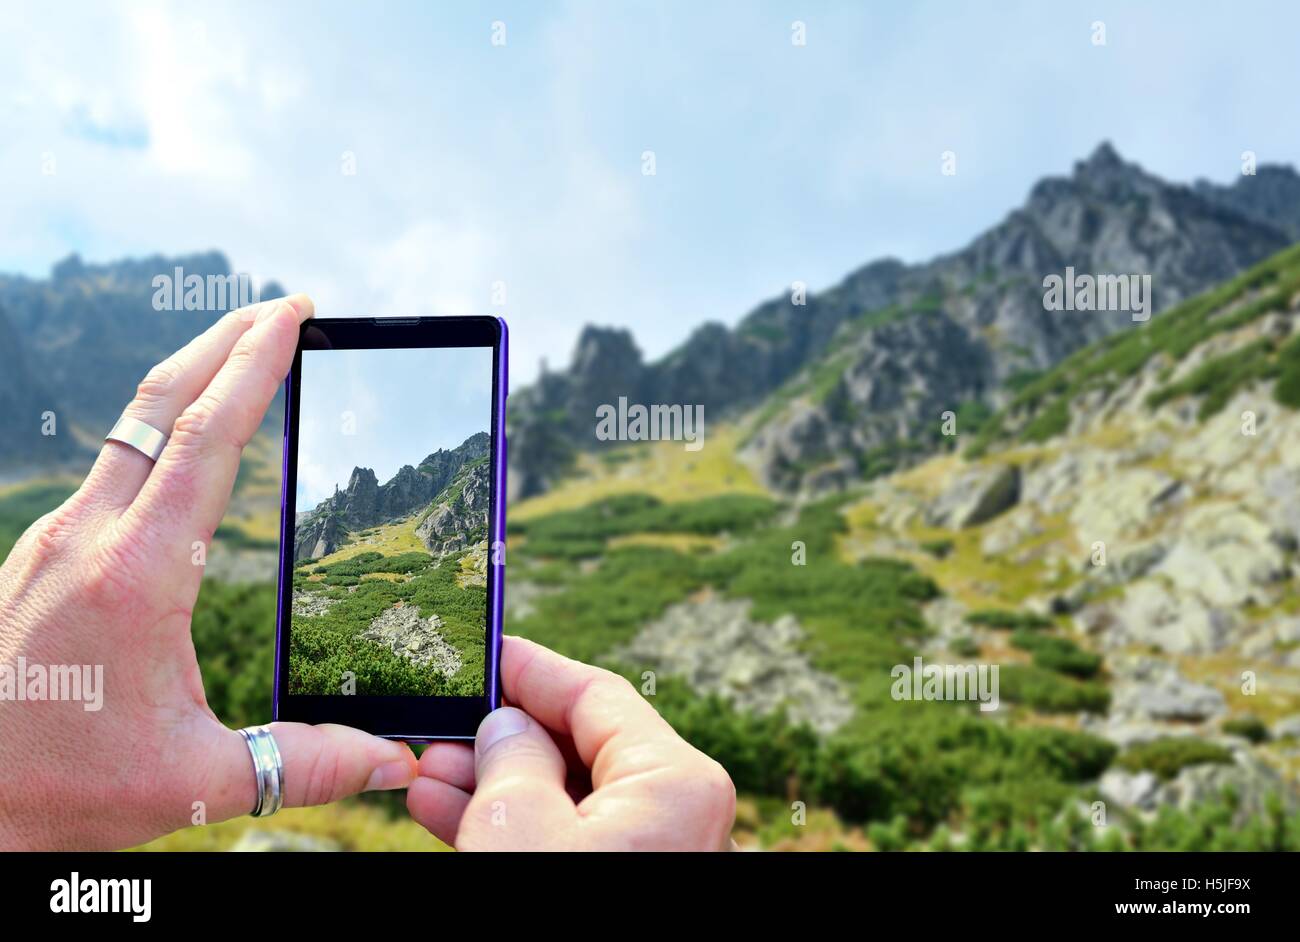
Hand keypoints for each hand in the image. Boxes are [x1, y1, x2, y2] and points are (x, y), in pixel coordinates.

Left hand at [0, 295, 416, 849]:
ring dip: (191, 380)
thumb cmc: (58, 791)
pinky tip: (185, 447)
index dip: (256, 366)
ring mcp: (54, 540)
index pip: (208, 438)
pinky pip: (110, 466)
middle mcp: (89, 537)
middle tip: (283, 308)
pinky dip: (161, 430)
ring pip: (130, 427)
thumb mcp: (193, 782)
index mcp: (138, 573)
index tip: (294, 315)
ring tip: (243, 358)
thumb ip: (303, 763)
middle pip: (161, 402)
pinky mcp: (40, 556)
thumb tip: (394, 757)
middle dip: (226, 340)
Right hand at [407, 635, 736, 849]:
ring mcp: (653, 851)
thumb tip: (507, 726)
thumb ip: (511, 758)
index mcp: (675, 780)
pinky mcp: (623, 880)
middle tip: (439, 726)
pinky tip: (447, 811)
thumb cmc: (559, 914)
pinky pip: (566, 839)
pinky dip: (511, 826)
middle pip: (578, 745)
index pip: (596, 694)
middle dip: (500, 735)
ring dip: (493, 784)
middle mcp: (676, 813)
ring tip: (429, 774)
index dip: (531, 669)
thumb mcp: (519, 827)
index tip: (483, 651)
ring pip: (565, 798)